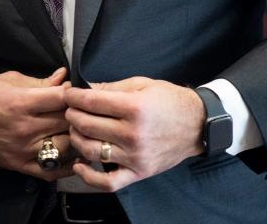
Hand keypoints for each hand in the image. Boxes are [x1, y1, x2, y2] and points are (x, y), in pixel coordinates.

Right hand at [0, 67, 72, 180]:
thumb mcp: (9, 80)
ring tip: (78, 130)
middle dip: (78, 113)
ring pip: (66, 146)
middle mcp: (25, 128)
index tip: (74, 91)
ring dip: (76, 137)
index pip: (62, 98)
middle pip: (67, 121)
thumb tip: (64, 77)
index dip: (74, 93)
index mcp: (21, 102)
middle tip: (81, 109)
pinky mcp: (21, 166)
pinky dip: (68, 164)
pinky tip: (73, 154)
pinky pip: (53, 170)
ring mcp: (24, 150)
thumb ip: (39, 82)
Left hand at [64, 77, 204, 190]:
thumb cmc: (170, 101)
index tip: (68, 94)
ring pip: (91, 150)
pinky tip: (79, 164)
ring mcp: (135, 156)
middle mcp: (133, 134)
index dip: (73, 97)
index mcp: (135, 108)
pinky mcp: (139, 172)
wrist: (198, 125)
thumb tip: (84, 88)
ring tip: (76, 129)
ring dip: (76, 138)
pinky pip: (108, 182)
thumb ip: (111, 87)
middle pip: (87, 125)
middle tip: (70, 109)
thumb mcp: (142, 84)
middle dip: (72, 114)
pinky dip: (89, 177)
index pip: (91, 102)